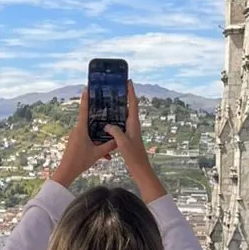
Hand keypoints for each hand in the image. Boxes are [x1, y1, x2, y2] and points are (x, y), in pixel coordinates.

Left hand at [50, 90, 114, 187]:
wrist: (66, 171)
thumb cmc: (80, 161)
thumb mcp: (97, 154)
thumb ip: (109, 146)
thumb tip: (120, 140)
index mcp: (81, 129)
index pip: (84, 109)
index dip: (86, 98)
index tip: (87, 87)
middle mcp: (77, 129)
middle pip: (89, 119)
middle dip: (98, 114)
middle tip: (106, 105)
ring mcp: (76, 135)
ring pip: (90, 131)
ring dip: (99, 136)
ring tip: (110, 140)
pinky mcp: (76, 141)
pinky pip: (88, 138)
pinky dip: (96, 143)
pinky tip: (105, 155)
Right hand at [105, 84, 166, 203]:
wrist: (141, 169)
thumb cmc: (134, 156)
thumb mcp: (123, 143)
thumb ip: (115, 132)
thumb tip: (107, 125)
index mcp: (134, 124)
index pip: (133, 104)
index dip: (131, 92)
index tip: (128, 81)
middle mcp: (134, 125)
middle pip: (130, 106)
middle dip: (125, 96)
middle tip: (117, 87)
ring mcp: (131, 130)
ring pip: (125, 114)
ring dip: (120, 107)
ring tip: (111, 99)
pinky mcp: (128, 136)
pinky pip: (121, 123)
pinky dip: (116, 118)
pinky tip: (108, 120)